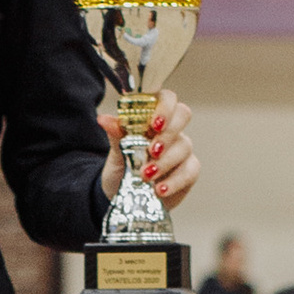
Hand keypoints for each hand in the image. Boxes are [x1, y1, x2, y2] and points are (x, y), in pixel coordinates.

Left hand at [107, 88, 196, 211]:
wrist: (122, 194)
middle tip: (152, 151)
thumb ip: (116, 134)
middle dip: (168, 134)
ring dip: (165, 162)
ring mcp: (182, 149)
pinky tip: (160, 189)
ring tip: (146, 175)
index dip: (165, 107)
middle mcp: (171, 129)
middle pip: (183, 116)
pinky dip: (175, 181)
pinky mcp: (188, 171)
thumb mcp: (116, 151)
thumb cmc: (122, 166)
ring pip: (184, 146)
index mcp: (153, 116)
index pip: (167, 98)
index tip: (154, 124)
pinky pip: (190, 171)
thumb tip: (104, 119)